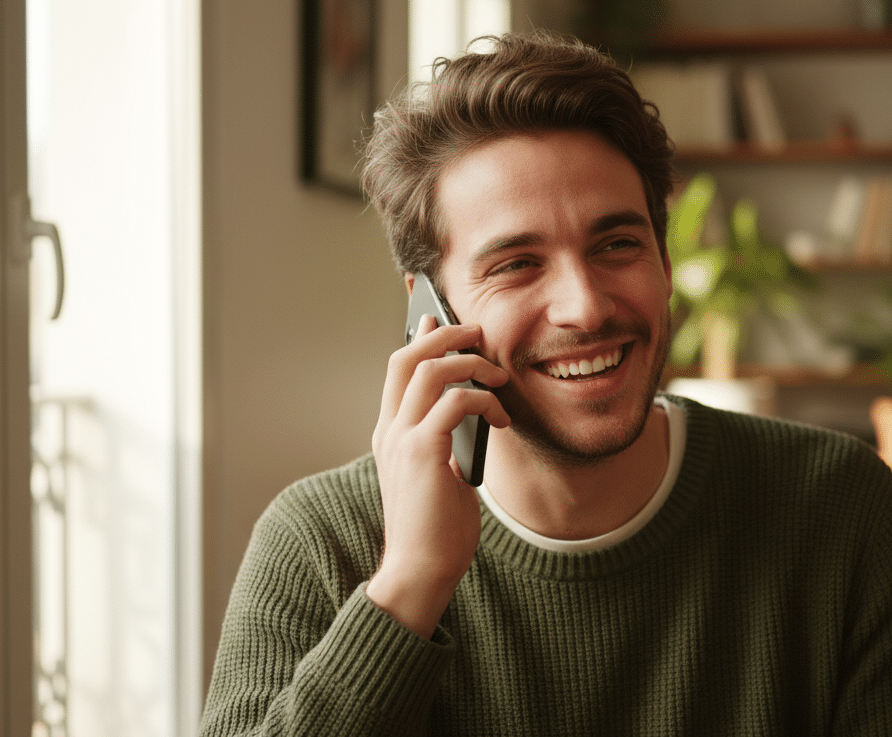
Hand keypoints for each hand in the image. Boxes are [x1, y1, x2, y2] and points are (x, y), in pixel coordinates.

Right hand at [367, 314, 509, 636]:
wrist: (420, 569)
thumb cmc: (436, 529)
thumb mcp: (439, 474)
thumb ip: (445, 441)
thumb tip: (470, 412)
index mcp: (390, 434)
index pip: (397, 369)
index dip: (420, 339)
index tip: (442, 321)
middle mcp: (389, 430)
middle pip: (407, 356)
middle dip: (445, 334)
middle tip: (477, 332)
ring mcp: (402, 439)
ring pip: (430, 369)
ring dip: (470, 363)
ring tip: (498, 375)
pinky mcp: (424, 452)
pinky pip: (456, 401)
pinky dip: (484, 400)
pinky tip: (502, 419)